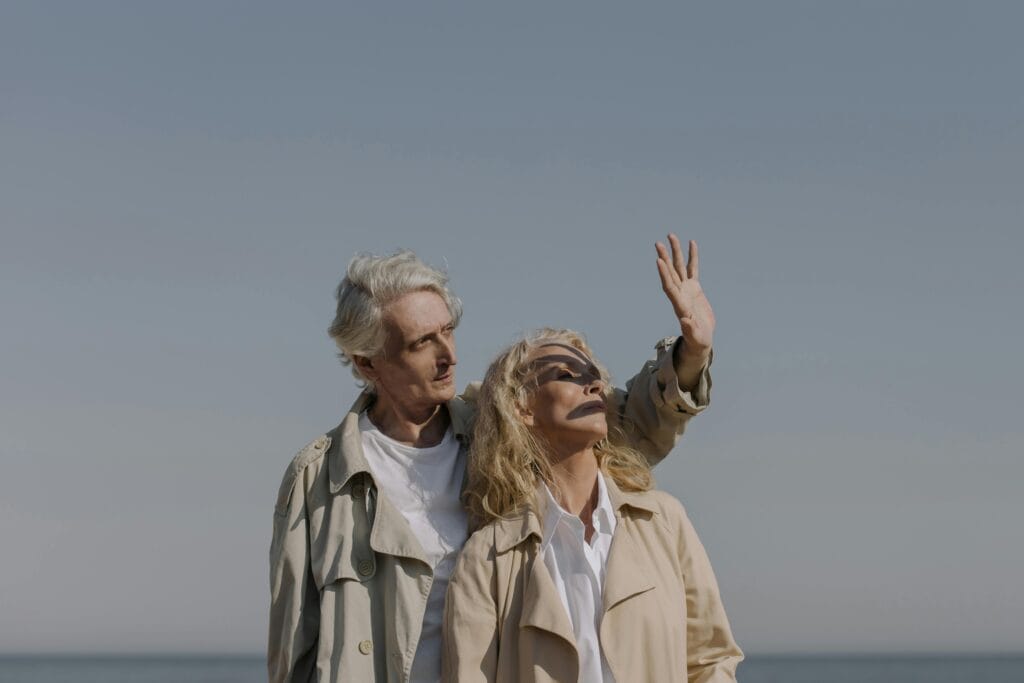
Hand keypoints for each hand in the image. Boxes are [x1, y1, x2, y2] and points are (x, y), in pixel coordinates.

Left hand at [656, 235, 714, 365]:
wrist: (700, 339)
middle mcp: (680, 294)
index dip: (664, 274)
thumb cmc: (697, 340)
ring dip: (675, 252)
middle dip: (665, 258)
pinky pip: (693, 269)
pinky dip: (692, 257)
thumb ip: (689, 328)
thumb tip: (684, 321)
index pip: (669, 286)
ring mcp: (686, 290)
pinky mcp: (694, 288)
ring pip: (680, 267)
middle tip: (658, 243)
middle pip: (671, 273)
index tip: (658, 260)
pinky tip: (691, 243)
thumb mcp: (695, 336)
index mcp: (679, 304)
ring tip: (671, 236)